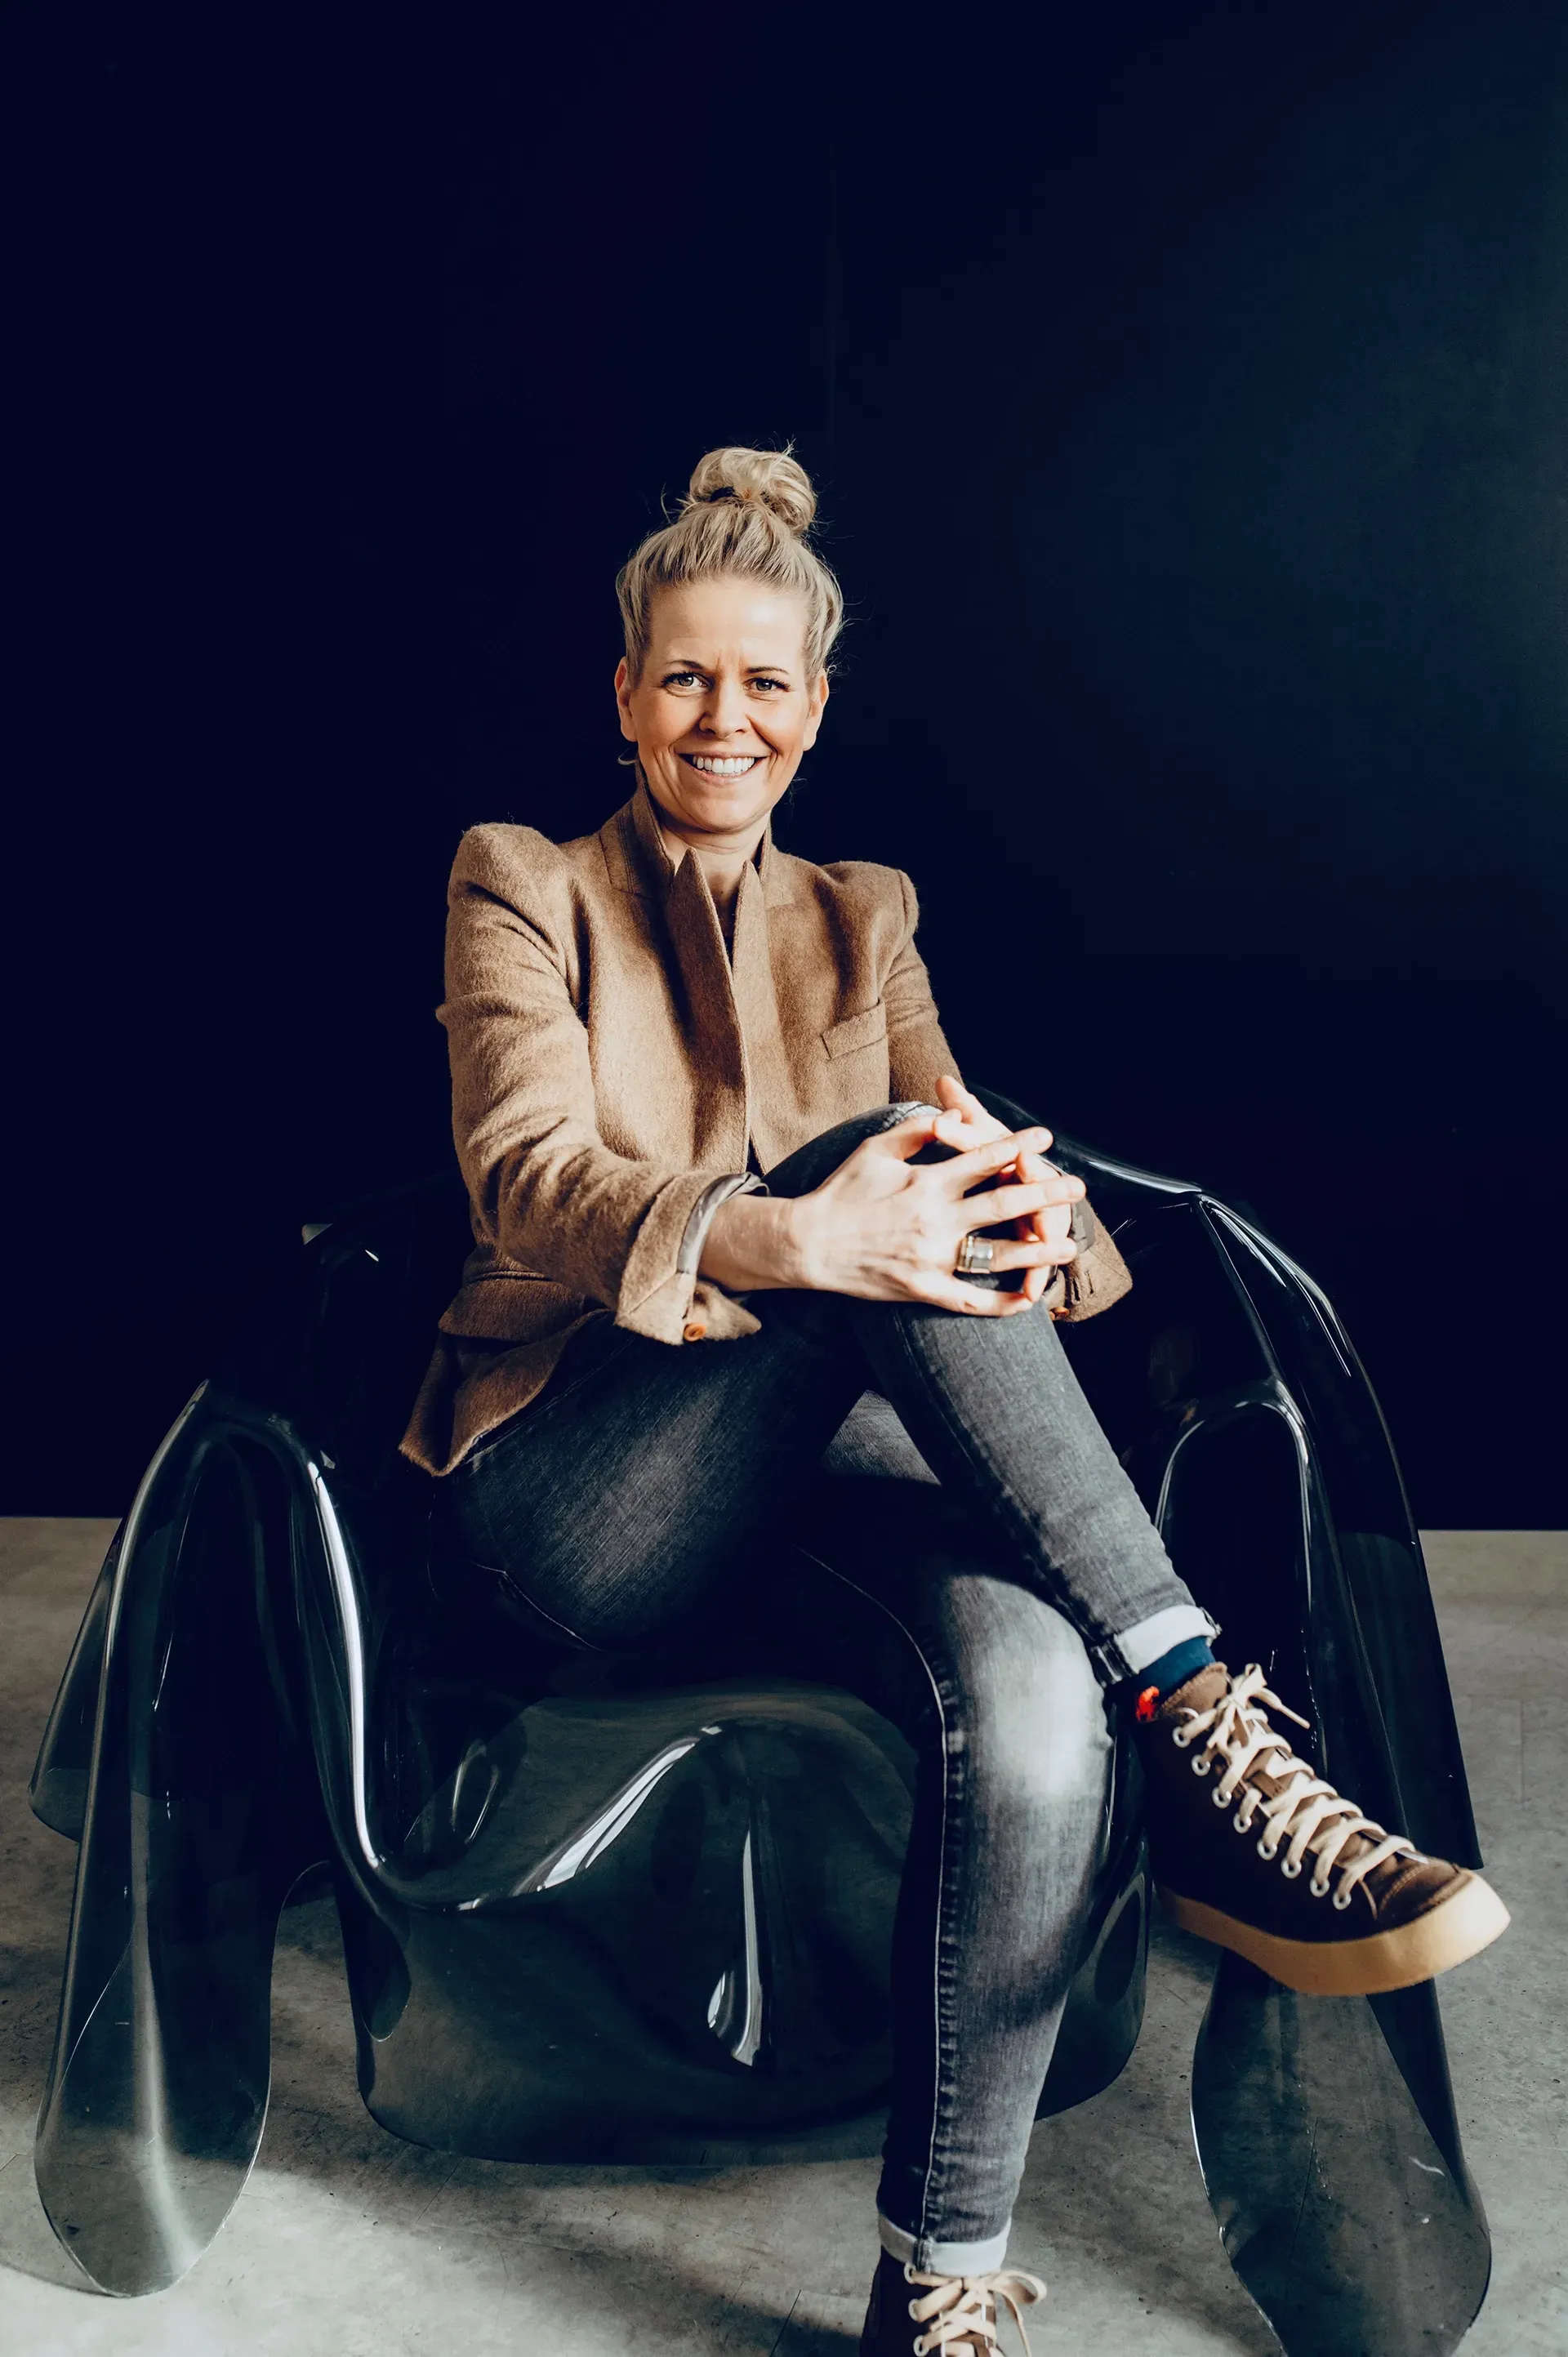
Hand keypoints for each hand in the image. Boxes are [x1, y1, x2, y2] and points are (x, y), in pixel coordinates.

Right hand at [788, 1104, 1083, 1315]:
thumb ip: (916, 1130)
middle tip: (1076, 1188)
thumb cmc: (842, 1191)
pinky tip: (1026, 1299)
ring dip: (1037, 1250)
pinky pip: (969, 1300)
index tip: (1046, 1140)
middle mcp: (934, 1219)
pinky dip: (999, 1303)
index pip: (984, 1159)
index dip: (1018, 1147)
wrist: (808, 1244)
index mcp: (926, 1182)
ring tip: (1067, 1246)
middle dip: (1045, 1194)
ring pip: (996, 1254)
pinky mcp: (922, 1288)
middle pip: (1003, 1203)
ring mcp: (931, 1258)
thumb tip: (952, 1116)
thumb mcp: (875, 1149)